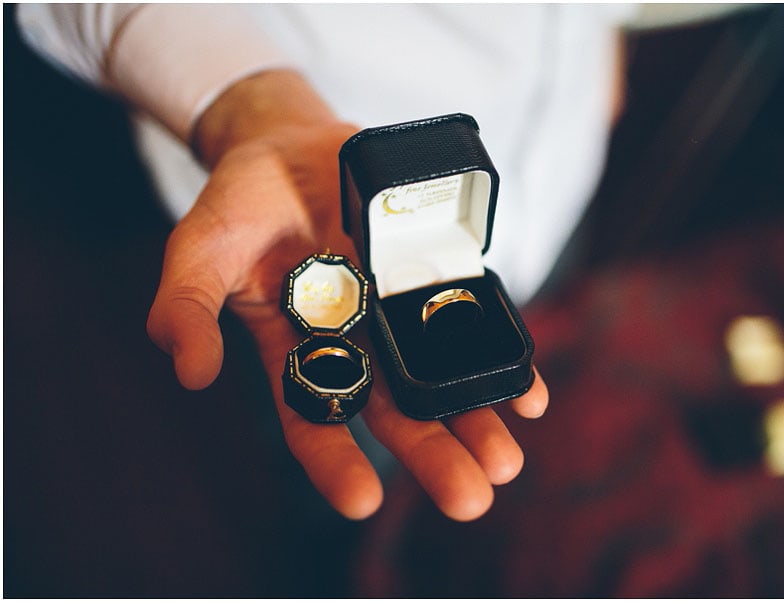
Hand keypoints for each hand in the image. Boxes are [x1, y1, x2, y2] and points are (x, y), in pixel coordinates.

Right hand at [146, 70, 548, 520]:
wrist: (290, 145)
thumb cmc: (240, 205)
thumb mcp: (201, 250)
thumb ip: (187, 306)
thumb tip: (191, 373)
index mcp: (296, 351)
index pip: (313, 420)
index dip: (337, 463)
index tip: (364, 502)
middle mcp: (354, 343)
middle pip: (394, 412)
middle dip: (432, 456)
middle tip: (470, 499)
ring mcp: (396, 312)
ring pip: (439, 379)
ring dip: (475, 421)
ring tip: (506, 465)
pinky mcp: (430, 276)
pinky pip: (469, 323)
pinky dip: (500, 361)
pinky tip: (528, 398)